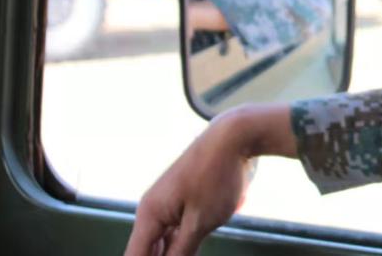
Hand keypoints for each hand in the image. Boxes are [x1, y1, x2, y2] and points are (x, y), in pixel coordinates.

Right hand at [123, 110, 255, 255]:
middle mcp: (153, 209)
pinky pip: (177, 230)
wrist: (234, 137)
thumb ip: (181, 251)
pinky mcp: (185, 201)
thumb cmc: (218, 175)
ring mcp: (168, 204)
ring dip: (174, 252)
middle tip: (188, 253)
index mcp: (149, 214)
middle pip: (147, 250)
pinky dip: (184, 243)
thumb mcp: (201, 221)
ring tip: (192, 248)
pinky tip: (196, 244)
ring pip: (163, 242)